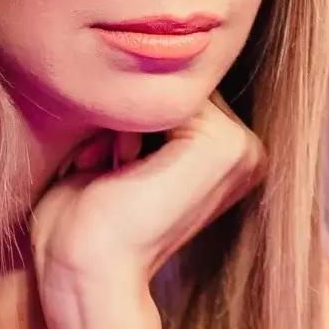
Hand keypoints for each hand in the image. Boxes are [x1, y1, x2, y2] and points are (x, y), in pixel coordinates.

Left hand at [30, 95, 263, 328]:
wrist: (83, 269)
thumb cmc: (82, 220)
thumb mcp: (115, 152)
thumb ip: (142, 112)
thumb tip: (137, 58)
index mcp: (228, 153)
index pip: (172, 90)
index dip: (128, 110)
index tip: (104, 158)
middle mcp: (247, 149)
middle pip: (173, 82)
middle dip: (130, 110)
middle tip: (105, 163)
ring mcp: (243, 148)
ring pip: (167, 86)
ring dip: (125, 117)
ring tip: (110, 165)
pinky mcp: (225, 145)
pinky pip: (164, 95)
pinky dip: (128, 121)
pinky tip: (121, 165)